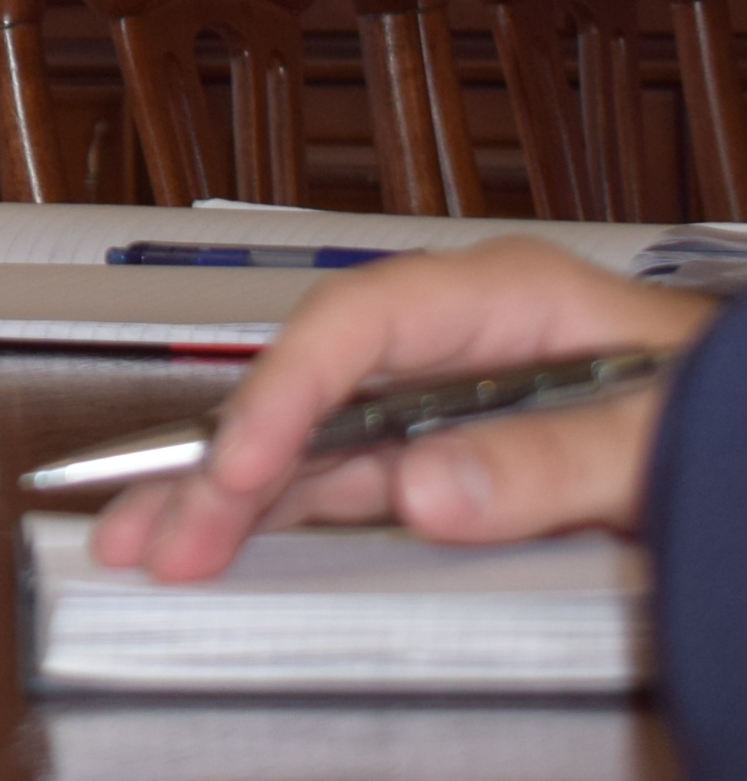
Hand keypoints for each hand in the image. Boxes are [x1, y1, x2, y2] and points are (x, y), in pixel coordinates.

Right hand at [88, 239, 711, 582]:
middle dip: (223, 459)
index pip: (358, 326)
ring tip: (153, 542)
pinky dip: (285, 517)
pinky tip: (230, 541)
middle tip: (160, 530)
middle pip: (312, 388)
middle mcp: (457, 344)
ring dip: (230, 495)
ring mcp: (447, 404)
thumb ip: (556, 461)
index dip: (285, 391)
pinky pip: (351, 486)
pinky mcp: (453, 463)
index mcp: (505, 299)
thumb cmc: (731, 405)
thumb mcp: (667, 430)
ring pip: (314, 443)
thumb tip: (427, 490)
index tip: (244, 464)